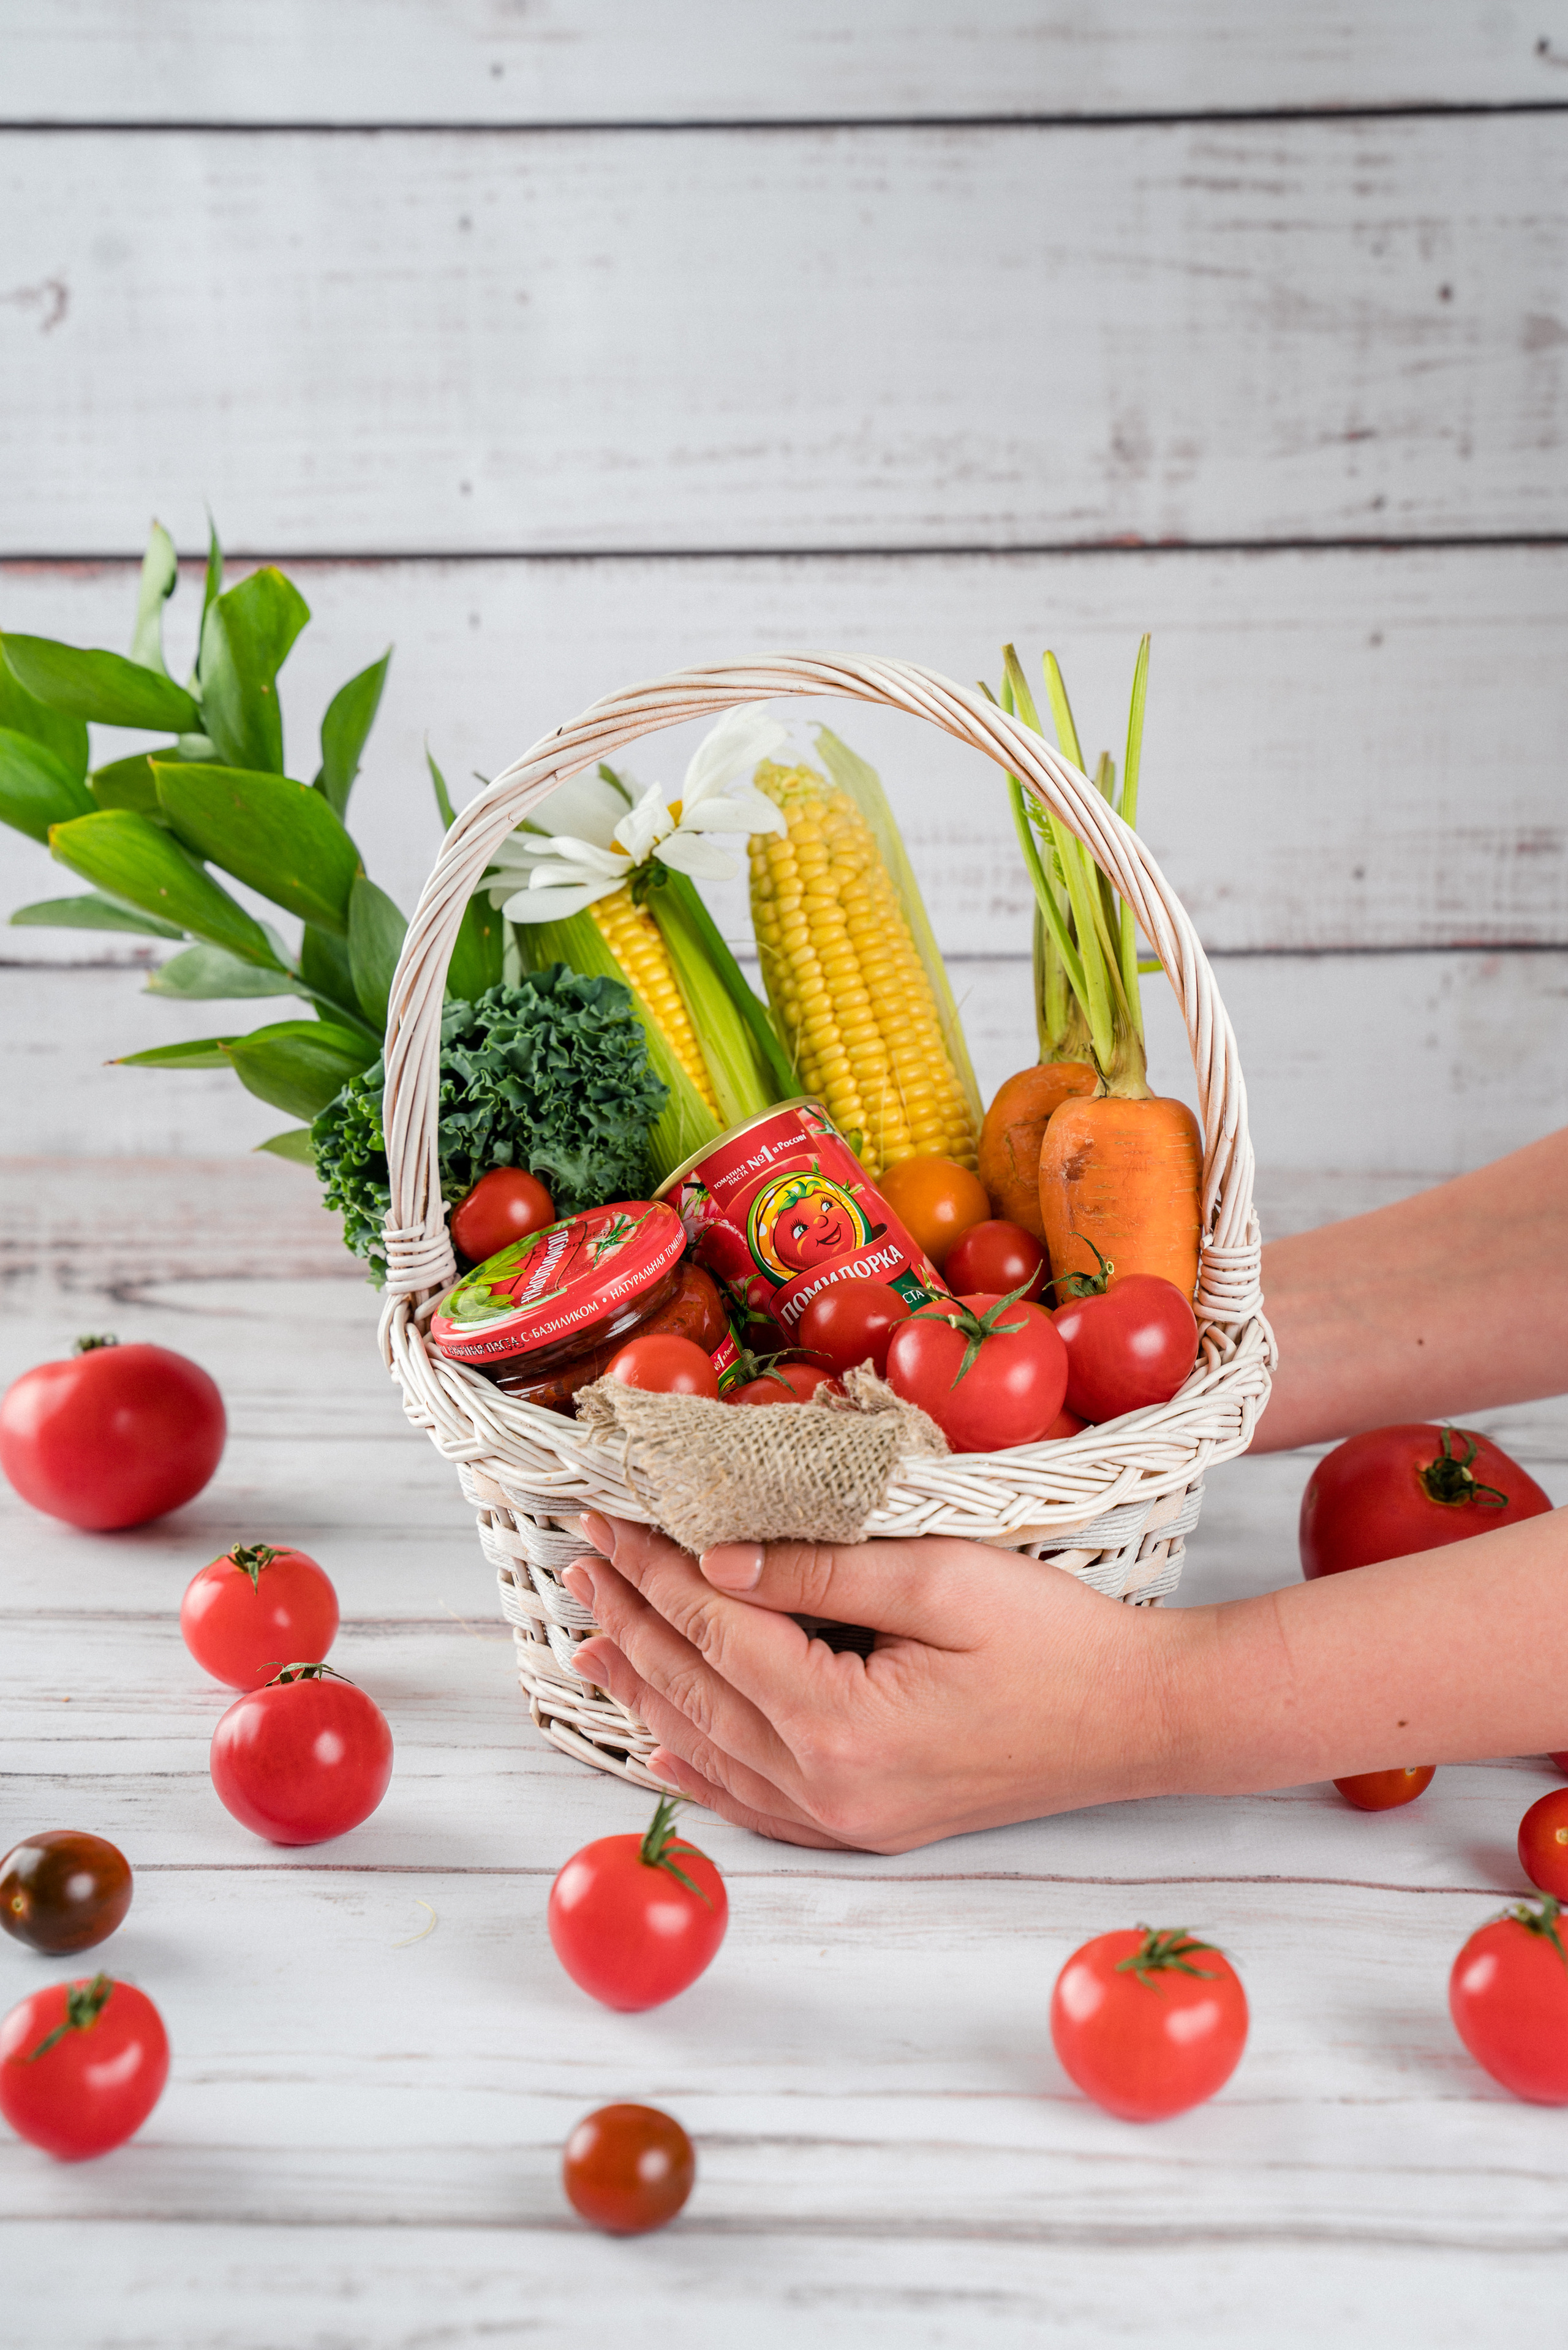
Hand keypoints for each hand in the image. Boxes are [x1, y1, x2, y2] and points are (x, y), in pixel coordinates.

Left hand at [562, 1515, 1187, 1852]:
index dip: (653, 1569)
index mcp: (841, 1722)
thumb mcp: (941, 1577)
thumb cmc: (1059, 1638)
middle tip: (579, 1563)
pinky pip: (759, 1802)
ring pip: (712, 1748)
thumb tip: (715, 1561)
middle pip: (697, 1690)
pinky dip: (701, 1767)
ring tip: (589, 1643)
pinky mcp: (873, 1824)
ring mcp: (850, 1819)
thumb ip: (820, 1572)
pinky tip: (661, 1746)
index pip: (715, 1629)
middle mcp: (831, 1787)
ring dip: (647, 1689)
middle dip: (631, 1621)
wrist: (1146, 1720)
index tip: (607, 1520)